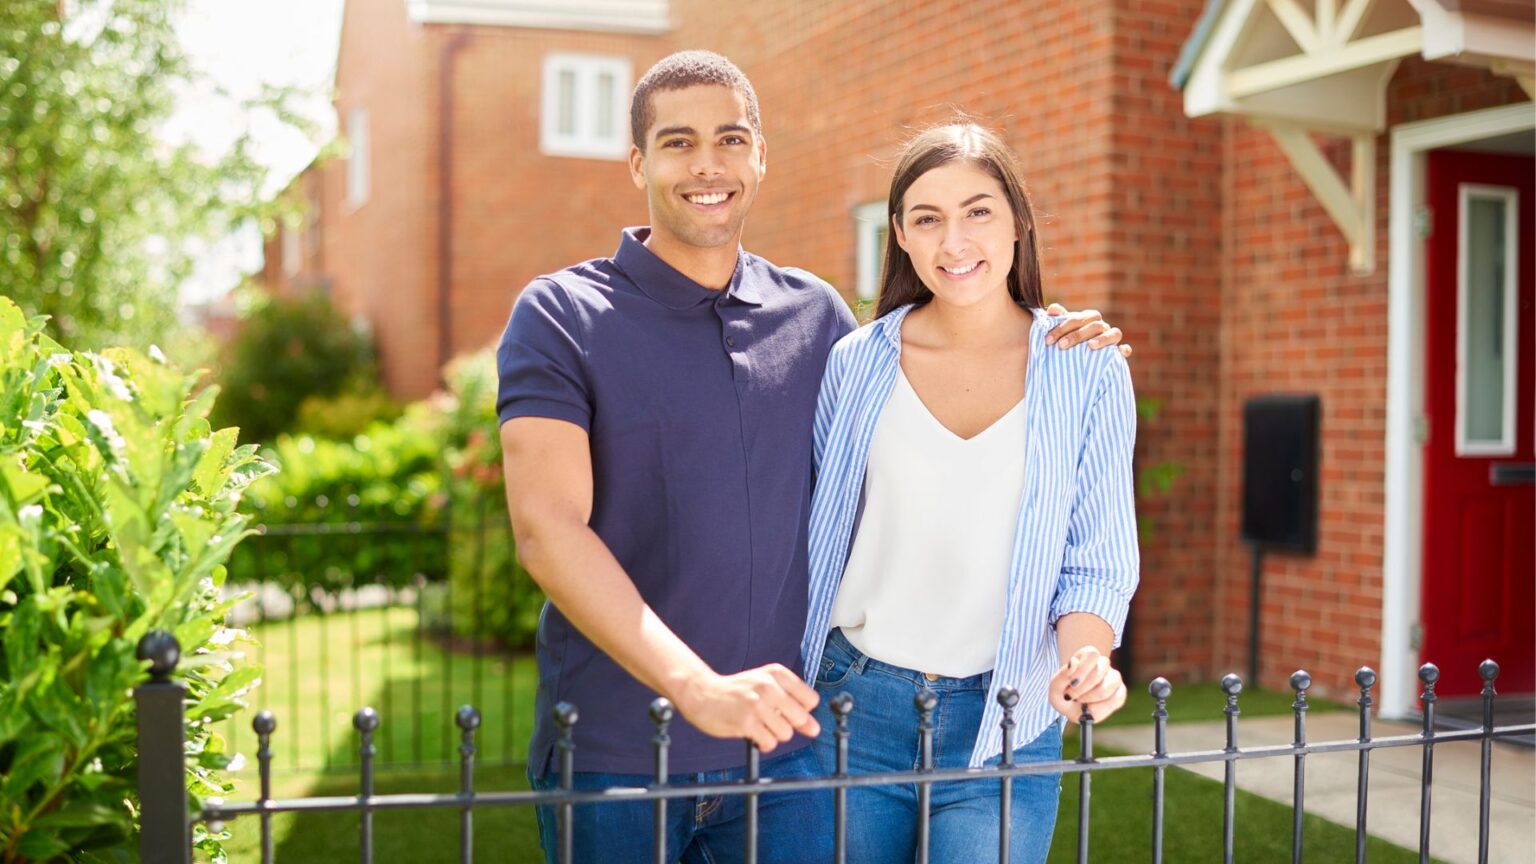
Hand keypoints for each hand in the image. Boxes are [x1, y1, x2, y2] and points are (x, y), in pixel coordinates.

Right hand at [673, 663, 821, 753]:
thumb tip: (815, 729)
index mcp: (777, 673)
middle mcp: (768, 686)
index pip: (811, 700)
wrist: (702, 693)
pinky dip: (763, 744)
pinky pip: (769, 743)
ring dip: (774, 735)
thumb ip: (793, 705)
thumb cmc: (738, 692)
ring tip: (758, 725)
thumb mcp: (766, 687)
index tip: (784, 710)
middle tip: (770, 719)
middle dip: (788, 725)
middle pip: (801, 718)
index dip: (801, 711)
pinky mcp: (746, 722)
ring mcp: (757, 704)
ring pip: (785, 733)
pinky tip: (752, 734)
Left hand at [1043, 303, 1132, 358]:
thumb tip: (1052, 309)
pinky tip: (1119, 352)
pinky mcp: (1119, 352)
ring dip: (1103, 338)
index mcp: (1088, 319)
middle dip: (1077, 335)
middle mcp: (1102, 326)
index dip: (1062, 327)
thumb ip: (1057, 320)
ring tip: (1090, 346)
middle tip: (1061, 346)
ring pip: (1114, 333)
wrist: (1079, 359)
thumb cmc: (1068, 341)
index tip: (1048, 340)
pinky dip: (1124, 350)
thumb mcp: (1062, 331)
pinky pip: (1125, 350)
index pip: (1078, 318)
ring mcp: (1112, 338)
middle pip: (1094, 325)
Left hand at [1048, 646, 1126, 724]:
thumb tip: (1073, 662)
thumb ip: (1061, 676)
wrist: (1072, 709)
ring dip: (1091, 697)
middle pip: (1102, 667)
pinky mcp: (1120, 693)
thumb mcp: (1055, 690)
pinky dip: (1102, 708)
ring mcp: (1114, 678)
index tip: (1072, 683)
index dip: (1083, 668)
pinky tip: (1090, 709)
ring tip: (1080, 701)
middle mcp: (1103, 664)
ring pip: (1110, 683)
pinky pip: (1118, 698)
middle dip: (1083, 686)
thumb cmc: (1063, 696)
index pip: (1092, 653)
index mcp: (1086, 657)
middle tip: (1071, 696)